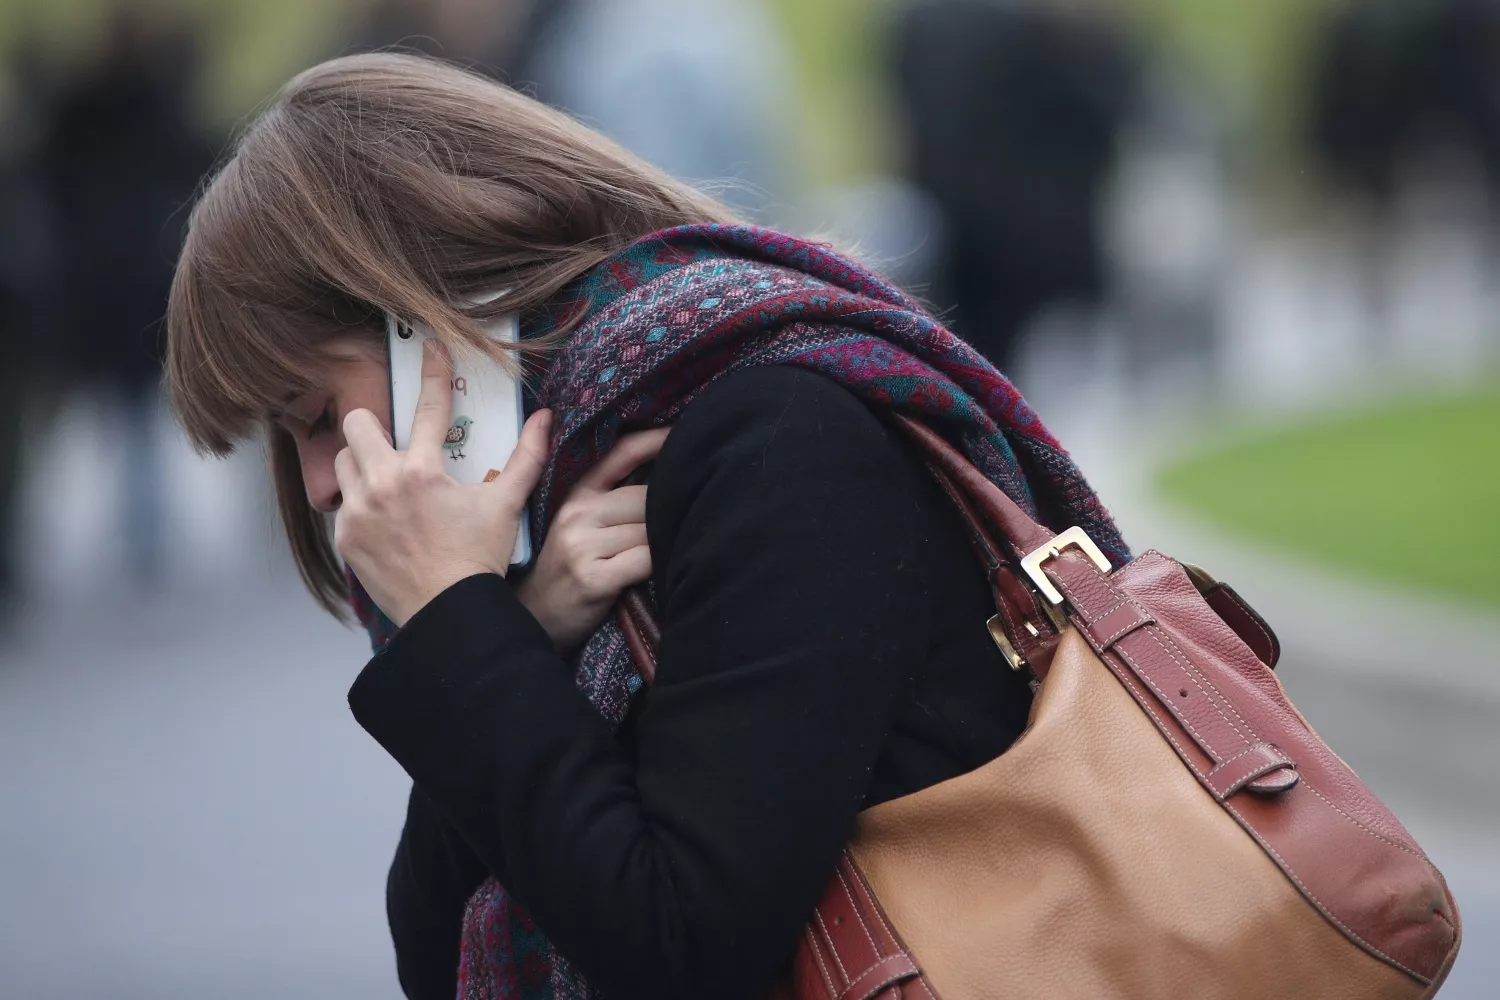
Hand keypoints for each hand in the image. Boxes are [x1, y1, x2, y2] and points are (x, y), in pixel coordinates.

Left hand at [334, 339, 552, 626]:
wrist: (449, 612)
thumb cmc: (478, 559)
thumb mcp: (506, 504)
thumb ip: (526, 458)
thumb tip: (546, 420)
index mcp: (423, 471)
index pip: (430, 407)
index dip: (434, 371)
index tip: (430, 347)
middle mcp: (383, 484)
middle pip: (357, 424)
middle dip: (373, 427)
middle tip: (393, 445)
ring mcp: (359, 511)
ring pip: (343, 463)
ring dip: (362, 466)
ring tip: (387, 486)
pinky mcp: (346, 537)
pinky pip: (343, 505)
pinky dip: (360, 506)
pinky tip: (385, 522)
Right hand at [514, 427, 668, 650]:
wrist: (535, 617)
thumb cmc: (568, 569)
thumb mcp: (577, 525)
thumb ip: (610, 498)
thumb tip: (663, 473)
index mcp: (577, 494)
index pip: (621, 454)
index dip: (655, 439)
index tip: (685, 431)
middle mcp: (578, 513)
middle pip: (645, 497)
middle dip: (669, 508)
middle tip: (688, 516)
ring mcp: (583, 545)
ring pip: (649, 528)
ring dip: (666, 539)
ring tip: (674, 548)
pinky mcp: (594, 578)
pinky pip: (646, 560)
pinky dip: (660, 564)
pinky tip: (664, 570)